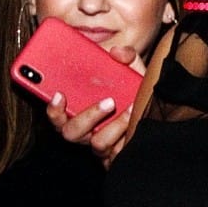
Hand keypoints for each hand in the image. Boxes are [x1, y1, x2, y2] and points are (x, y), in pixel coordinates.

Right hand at [46, 46, 139, 167]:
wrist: (154, 114)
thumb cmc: (134, 93)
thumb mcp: (133, 73)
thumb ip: (126, 59)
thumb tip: (118, 52)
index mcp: (78, 111)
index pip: (56, 115)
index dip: (53, 108)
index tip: (59, 94)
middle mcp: (85, 131)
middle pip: (71, 132)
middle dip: (89, 116)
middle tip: (110, 101)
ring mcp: (101, 145)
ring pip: (98, 144)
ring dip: (116, 126)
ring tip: (132, 108)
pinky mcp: (117, 155)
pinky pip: (118, 153)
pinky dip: (128, 136)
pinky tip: (138, 121)